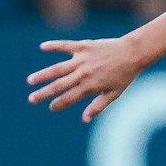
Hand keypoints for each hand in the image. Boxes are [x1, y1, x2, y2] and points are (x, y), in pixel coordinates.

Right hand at [27, 36, 149, 121]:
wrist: (134, 52)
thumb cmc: (125, 74)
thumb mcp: (114, 93)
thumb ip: (98, 106)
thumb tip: (85, 119)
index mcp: (91, 86)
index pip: (70, 98)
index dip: (59, 104)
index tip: (51, 107)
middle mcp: (84, 74)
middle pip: (60, 85)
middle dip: (45, 93)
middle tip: (32, 99)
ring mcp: (83, 60)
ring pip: (58, 68)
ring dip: (43, 74)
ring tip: (30, 80)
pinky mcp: (84, 46)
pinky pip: (66, 46)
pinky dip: (54, 45)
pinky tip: (43, 47)